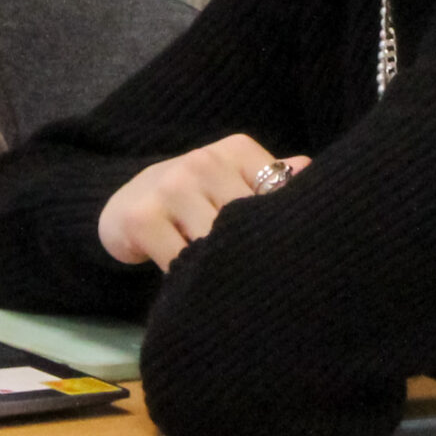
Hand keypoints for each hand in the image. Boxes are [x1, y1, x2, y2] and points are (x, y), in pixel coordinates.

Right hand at [97, 135, 309, 269]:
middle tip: (262, 281)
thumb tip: (308, 170)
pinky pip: (181, 262)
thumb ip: (273, 181)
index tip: (284, 253)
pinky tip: (196, 284)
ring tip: (232, 286)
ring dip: (224, 271)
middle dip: (256, 255)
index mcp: (236, 150)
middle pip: (249, 224)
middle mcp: (203, 162)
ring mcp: (171, 188)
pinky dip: (192, 279)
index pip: (278, 193)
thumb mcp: (235, 181)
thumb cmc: (195, 197)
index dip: (282, 229)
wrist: (127, 201)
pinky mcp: (142, 219)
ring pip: (217, 245)